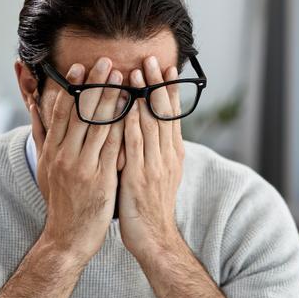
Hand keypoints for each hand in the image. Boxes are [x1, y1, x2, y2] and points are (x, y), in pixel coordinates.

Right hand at [28, 57, 125, 266]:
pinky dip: (123, 127)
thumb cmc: (60, 201)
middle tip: (108, 62)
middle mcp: (65, 156)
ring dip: (113, 100)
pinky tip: (134, 112)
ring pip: (99, 127)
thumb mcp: (44, 167)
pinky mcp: (100, 180)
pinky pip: (113, 148)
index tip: (80, 67)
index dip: (71, 88)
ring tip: (125, 80)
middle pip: (80, 113)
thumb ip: (42, 135)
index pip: (61, 112)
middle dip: (95, 86)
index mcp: (52, 151)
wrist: (68, 237)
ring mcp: (82, 168)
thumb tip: (34, 107)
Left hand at [118, 56, 186, 261]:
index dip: (168, 91)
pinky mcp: (139, 177)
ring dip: (143, 96)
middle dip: (157, 85)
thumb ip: (155, 152)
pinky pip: (135, 145)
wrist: (153, 238)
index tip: (166, 69)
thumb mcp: (158, 175)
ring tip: (137, 72)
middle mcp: (166, 157)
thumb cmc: (150, 208)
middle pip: (163, 114)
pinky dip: (131, 123)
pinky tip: (126, 107)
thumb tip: (150, 131)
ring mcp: (154, 166)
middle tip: (152, 59)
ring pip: (150, 124)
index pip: (171, 116)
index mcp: (172, 155)